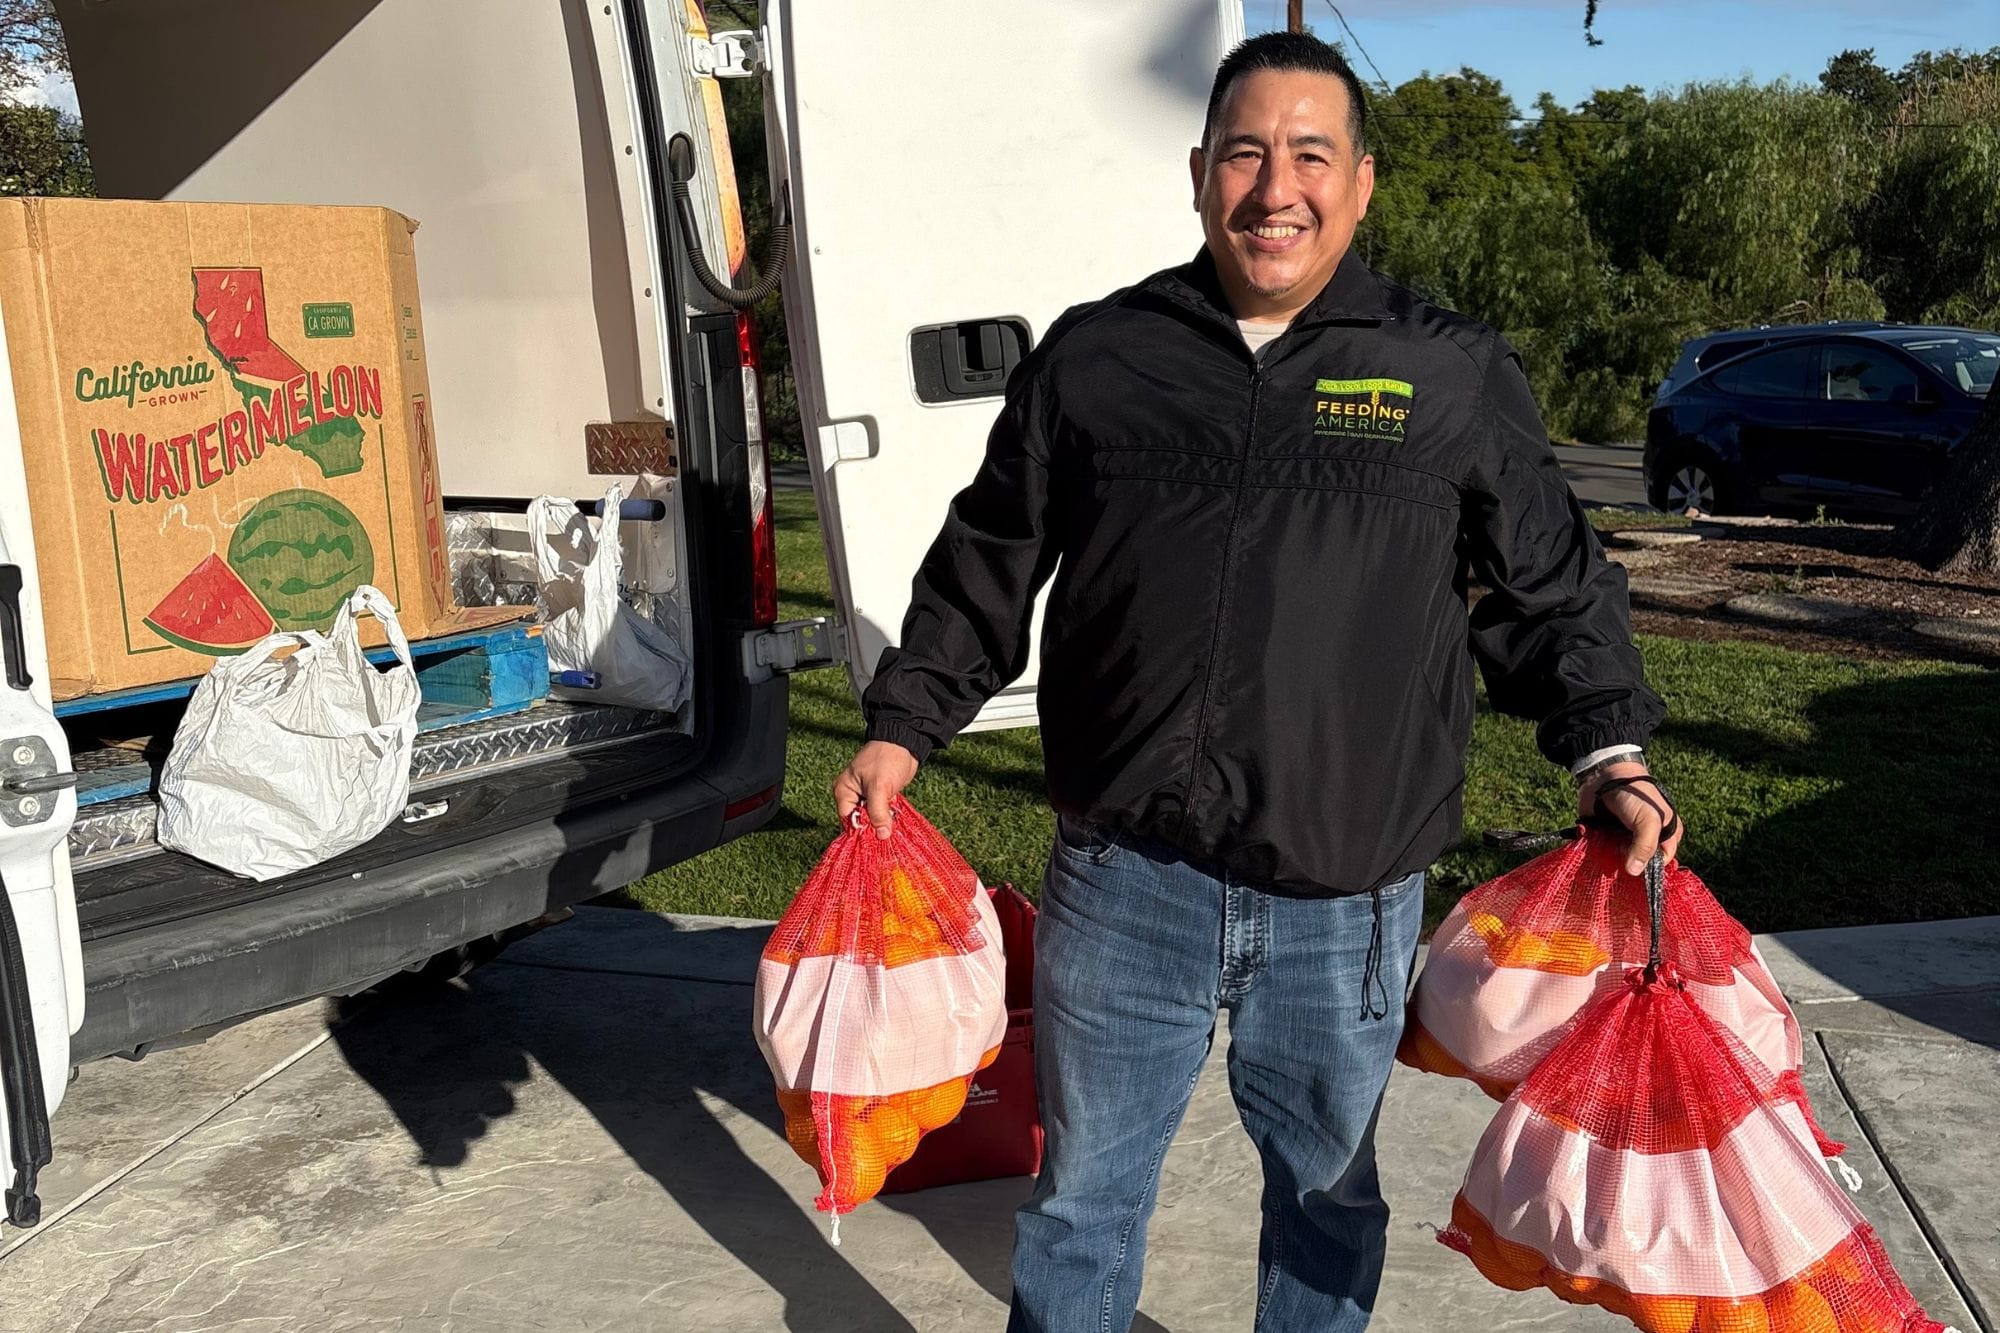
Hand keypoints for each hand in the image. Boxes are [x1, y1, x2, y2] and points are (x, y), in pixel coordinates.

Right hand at [833, 740, 919, 838]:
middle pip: (859, 821)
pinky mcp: (879, 796)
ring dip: (881, 823)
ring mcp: (866, 796)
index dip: (860, 831)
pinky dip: (887, 817)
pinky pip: (880, 813)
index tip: (875, 840)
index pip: (847, 820)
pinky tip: (894, 821)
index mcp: (844, 791)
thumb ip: (878, 812)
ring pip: (871, 818)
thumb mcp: (880, 786)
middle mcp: (852, 795)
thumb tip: (881, 835)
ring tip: (891, 829)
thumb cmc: (886, 758)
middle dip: (872, 828)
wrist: (904, 742)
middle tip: (886, 835)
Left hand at [1578, 760, 1682, 876]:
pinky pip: (1600, 851)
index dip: (1649, 867)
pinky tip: (1591, 839)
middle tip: (1616, 852)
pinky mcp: (1605, 836)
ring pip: (1617, 860)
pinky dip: (1593, 849)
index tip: (1633, 863)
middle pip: (1637, 864)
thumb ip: (1645, 846)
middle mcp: (1646, 840)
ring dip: (1607, 857)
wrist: (1603, 774)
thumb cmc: (1635, 795)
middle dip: (1625, 863)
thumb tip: (1634, 871)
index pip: (1661, 863)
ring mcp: (1625, 839)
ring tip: (1603, 844)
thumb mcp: (1648, 819)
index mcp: (1666, 835)